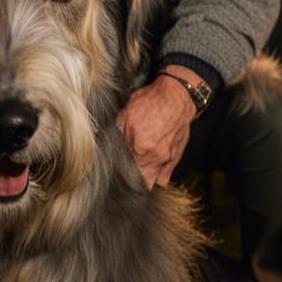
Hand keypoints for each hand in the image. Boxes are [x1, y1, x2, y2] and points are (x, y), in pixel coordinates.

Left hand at [116, 66, 199, 187]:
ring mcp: (167, 160)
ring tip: (136, 174)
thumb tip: (105, 146)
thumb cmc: (150, 102)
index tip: (113, 177)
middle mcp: (156, 158)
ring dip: (145, 180)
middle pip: (142, 183)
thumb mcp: (126, 114)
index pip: (127, 174)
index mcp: (140, 148)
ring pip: (154, 182)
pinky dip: (157, 177)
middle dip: (132, 184)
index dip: (119, 177)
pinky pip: (165, 177)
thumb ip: (117, 134)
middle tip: (124, 178)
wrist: (175, 98)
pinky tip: (149, 169)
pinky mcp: (176, 159)